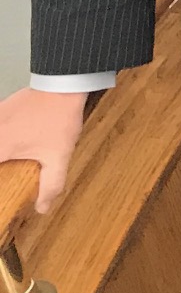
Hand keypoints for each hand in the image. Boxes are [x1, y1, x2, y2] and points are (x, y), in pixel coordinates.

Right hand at [0, 87, 88, 212]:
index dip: (0, 179)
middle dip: (2, 166)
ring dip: (3, 152)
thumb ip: (51, 184)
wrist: (63, 85)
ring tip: (9, 160)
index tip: (4, 180)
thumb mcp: (58, 156)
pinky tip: (12, 142)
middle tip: (8, 172)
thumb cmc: (59, 120)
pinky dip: (3, 137)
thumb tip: (42, 208)